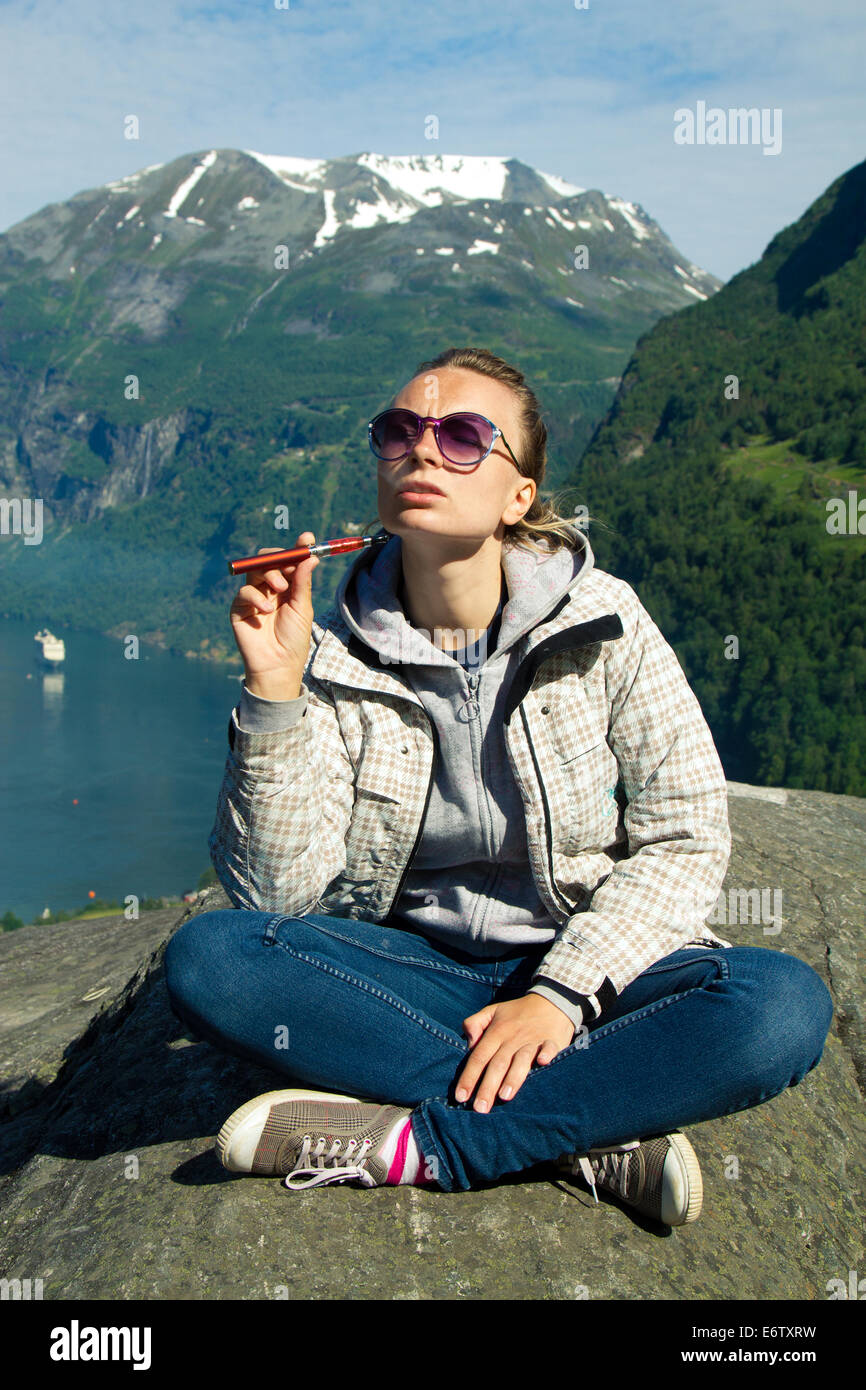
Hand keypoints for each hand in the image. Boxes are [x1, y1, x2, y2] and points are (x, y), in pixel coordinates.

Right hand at [229, 532, 318, 684]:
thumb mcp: (302, 608)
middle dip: (279, 559)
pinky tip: (266, 610)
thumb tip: (311, 556)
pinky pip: (244, 591)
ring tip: (280, 590)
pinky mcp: (239, 608)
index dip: (297, 548)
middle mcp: (269, 588)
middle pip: (269, 560)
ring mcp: (253, 597)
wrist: (278, 666)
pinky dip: (255, 596)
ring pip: (255, 571)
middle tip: (289, 569)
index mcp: (288, 586)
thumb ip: (302, 582)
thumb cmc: (293, 640)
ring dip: (269, 575)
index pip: (289, 561)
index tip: (307, 539)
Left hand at [455, 994, 574, 1112]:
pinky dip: (547, 1055)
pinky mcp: (552, 1041)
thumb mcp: (493, 1011)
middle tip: (479, 1109)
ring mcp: (533, 1040)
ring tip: (505, 1097)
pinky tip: (542, 1063)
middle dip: (487, 1087)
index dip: (469, 1076)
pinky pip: (549, 1048)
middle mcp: (513, 1038)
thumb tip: (468, 1044)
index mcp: (497, 1032)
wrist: (551, 1001)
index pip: (479, 1056)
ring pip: (521, 1060)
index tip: (460, 1097)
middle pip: (498, 1064)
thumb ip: (474, 1023)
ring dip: (513, 1077)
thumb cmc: (518, 1012)